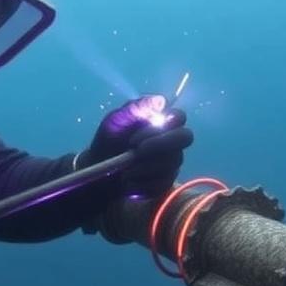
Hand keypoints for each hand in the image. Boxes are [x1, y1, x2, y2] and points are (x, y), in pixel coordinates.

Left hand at [78, 95, 193, 197]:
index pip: (179, 116)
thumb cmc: (109, 140)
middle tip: (136, 153)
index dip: (162, 126)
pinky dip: (143, 184)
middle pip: (185, 137)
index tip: (136, 137)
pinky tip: (129, 182)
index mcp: (163, 121)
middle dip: (160, 145)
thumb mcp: (116, 121)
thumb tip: (159, 101)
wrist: (100, 169)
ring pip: (172, 163)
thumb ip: (135, 109)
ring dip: (144, 167)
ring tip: (125, 170)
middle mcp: (173, 141)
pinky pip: (163, 183)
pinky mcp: (166, 182)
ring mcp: (172, 162)